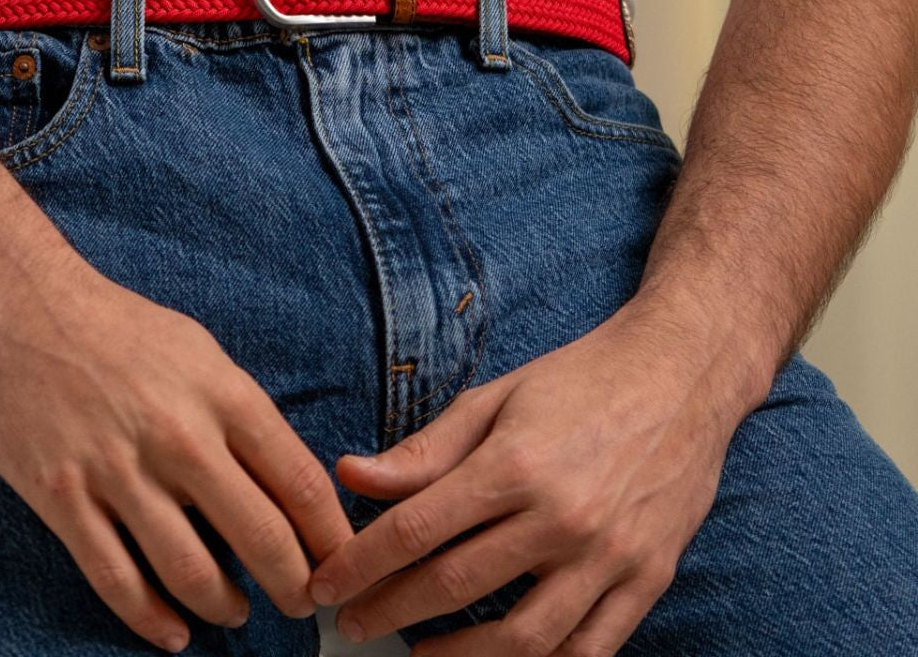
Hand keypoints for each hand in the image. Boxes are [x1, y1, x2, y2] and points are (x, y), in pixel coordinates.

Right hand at [0, 251, 351, 653]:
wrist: (22, 306)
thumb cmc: (119, 326)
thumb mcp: (200, 351)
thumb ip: (240, 412)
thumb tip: (280, 474)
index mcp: (223, 394)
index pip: (299, 481)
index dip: (330, 536)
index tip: (342, 562)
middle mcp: (181, 436)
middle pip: (260, 535)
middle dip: (293, 585)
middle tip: (303, 605)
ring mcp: (119, 470)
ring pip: (191, 569)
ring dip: (225, 605)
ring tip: (237, 613)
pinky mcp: (63, 496)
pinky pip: (115, 578)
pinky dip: (150, 618)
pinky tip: (172, 632)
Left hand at [307, 303, 759, 655]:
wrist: (681, 377)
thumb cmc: (578, 380)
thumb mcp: (496, 398)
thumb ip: (425, 449)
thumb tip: (350, 474)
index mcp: (516, 463)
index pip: (418, 529)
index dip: (362, 563)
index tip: (324, 585)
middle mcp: (563, 517)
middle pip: (457, 586)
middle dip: (391, 611)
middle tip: (352, 624)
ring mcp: (610, 557)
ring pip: (522, 640)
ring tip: (415, 656)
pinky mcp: (648, 581)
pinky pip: (588, 651)